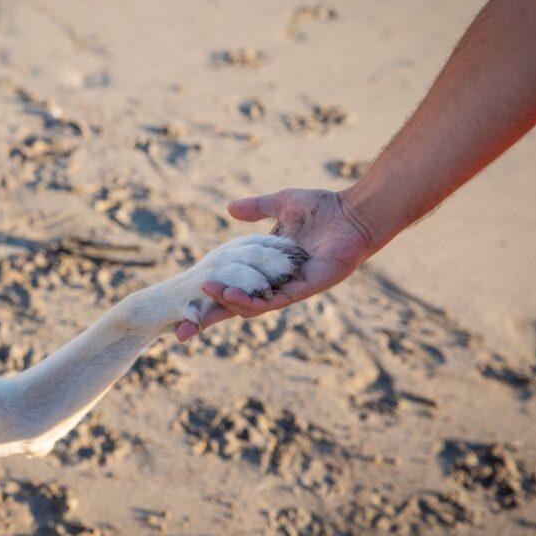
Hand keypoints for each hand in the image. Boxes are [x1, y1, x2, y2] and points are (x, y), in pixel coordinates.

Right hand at [175, 189, 376, 339]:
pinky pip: (272, 302)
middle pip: (235, 306)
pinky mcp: (303, 290)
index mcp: (267, 266)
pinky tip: (231, 295)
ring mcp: (289, 289)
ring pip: (251, 306)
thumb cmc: (324, 208)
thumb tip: (229, 208)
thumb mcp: (281, 204)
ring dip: (226, 302)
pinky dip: (250, 300)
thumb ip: (256, 208)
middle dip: (207, 320)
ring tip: (205, 293)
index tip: (181, 308)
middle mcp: (275, 282)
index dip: (208, 297)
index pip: (232, 285)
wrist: (354, 212)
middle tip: (180, 332)